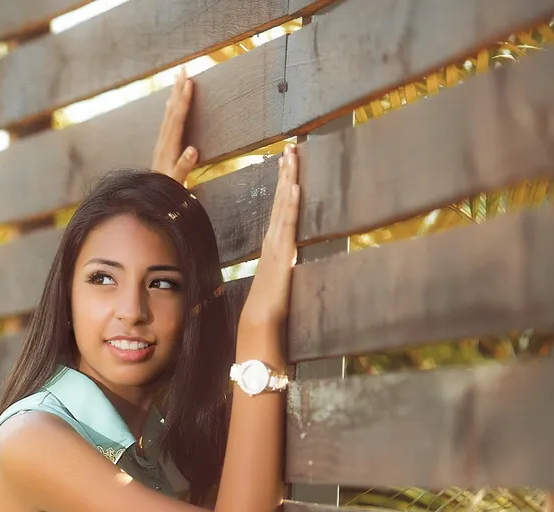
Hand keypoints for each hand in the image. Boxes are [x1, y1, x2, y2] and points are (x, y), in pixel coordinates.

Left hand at [152, 68, 198, 184]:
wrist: (151, 199)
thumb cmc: (167, 191)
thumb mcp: (176, 181)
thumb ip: (183, 166)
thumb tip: (193, 149)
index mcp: (169, 147)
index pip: (177, 119)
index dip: (184, 100)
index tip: (189, 82)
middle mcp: (163, 142)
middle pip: (171, 111)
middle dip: (178, 90)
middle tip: (183, 70)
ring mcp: (162, 143)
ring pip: (169, 114)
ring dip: (174, 96)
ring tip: (178, 79)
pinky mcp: (163, 147)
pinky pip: (168, 121)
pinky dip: (171, 108)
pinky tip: (172, 103)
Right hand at [242, 145, 300, 326]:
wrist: (260, 322)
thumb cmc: (267, 307)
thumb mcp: (277, 281)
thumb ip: (281, 267)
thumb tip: (286, 260)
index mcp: (273, 245)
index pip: (280, 208)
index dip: (283, 184)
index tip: (286, 163)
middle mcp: (274, 240)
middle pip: (282, 200)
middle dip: (286, 173)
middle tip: (290, 148)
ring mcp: (278, 245)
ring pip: (285, 206)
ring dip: (289, 179)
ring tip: (292, 156)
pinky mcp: (283, 254)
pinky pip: (288, 224)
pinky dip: (290, 204)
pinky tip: (293, 187)